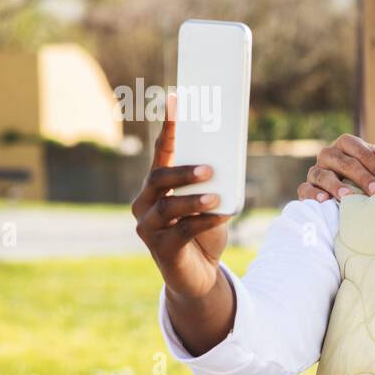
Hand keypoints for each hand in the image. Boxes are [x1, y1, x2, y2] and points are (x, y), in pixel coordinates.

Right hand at [132, 92, 232, 299]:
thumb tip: (230, 159)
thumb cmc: (204, 232)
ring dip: (193, 199)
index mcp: (156, 186)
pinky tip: (221, 216)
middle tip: (210, 169)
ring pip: (167, 206)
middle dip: (183, 171)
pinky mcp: (161, 249)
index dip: (168, 126)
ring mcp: (148, 227)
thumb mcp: (210, 204)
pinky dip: (204, 222)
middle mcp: (145, 203)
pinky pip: (181, 231)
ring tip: (216, 196)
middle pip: (158, 179)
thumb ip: (213, 184)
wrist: (199, 275)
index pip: (161, 151)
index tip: (176, 99)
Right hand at [298, 134, 374, 201]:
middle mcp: (328, 155)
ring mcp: (316, 171)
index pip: (357, 150)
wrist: (363, 191)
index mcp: (346, 143)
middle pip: (342, 162)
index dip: (374, 165)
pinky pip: (304, 189)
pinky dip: (312, 194)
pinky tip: (324, 200)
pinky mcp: (307, 188)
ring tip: (348, 196)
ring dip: (335, 185)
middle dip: (361, 177)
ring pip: (322, 175)